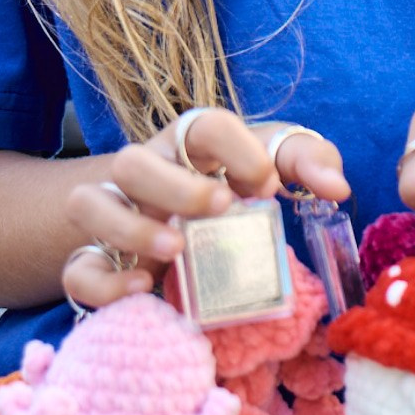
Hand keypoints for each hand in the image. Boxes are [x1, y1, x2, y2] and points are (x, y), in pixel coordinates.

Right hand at [58, 110, 347, 308]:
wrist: (178, 226)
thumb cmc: (232, 190)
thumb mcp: (273, 168)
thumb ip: (309, 164)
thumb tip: (337, 188)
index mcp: (190, 144)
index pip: (203, 124)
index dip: (236, 148)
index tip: (267, 183)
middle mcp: (145, 173)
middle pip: (133, 159)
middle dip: (176, 186)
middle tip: (219, 210)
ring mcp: (115, 215)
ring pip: (90, 204)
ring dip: (129, 226)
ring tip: (176, 249)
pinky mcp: (99, 262)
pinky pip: (77, 269)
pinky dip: (104, 283)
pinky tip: (142, 290)